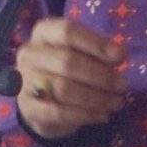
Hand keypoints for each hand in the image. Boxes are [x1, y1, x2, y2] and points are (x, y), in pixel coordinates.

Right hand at [15, 16, 126, 138]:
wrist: (41, 102)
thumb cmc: (66, 69)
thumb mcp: (82, 52)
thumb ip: (100, 50)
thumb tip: (120, 54)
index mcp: (44, 33)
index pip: (68, 32)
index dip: (96, 44)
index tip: (120, 56)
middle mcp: (30, 54)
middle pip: (67, 62)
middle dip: (101, 75)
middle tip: (122, 85)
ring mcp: (25, 82)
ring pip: (64, 89)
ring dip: (96, 97)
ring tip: (116, 102)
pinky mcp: (28, 109)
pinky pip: (60, 113)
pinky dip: (86, 114)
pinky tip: (103, 115)